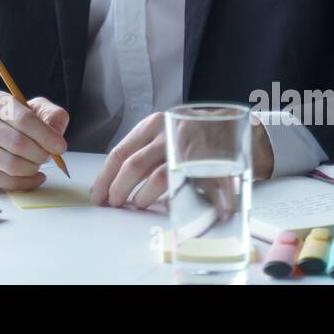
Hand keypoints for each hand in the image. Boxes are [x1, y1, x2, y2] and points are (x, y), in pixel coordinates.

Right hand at [0, 91, 68, 189]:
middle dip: (40, 153)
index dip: (46, 135)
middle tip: (48, 155)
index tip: (60, 146)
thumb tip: (57, 133)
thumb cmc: (8, 122)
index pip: (24, 119)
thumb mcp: (32, 108)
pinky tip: (34, 175)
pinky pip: (8, 182)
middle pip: (18, 143)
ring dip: (33, 167)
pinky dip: (27, 182)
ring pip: (12, 165)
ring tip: (37, 163)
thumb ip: (51, 115)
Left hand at [89, 111, 275, 208]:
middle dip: (119, 189)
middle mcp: (168, 133)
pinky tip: (170, 207)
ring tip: (139, 205)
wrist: (235, 126)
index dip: (105, 177)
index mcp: (153, 125)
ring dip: (144, 197)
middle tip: (114, 204)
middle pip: (134, 165)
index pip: (120, 152)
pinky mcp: (207, 163)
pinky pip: (187, 186)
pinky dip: (177, 201)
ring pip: (158, 177)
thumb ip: (143, 153)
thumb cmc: (192, 136)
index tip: (98, 195)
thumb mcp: (164, 134)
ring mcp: (189, 147)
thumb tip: (114, 182)